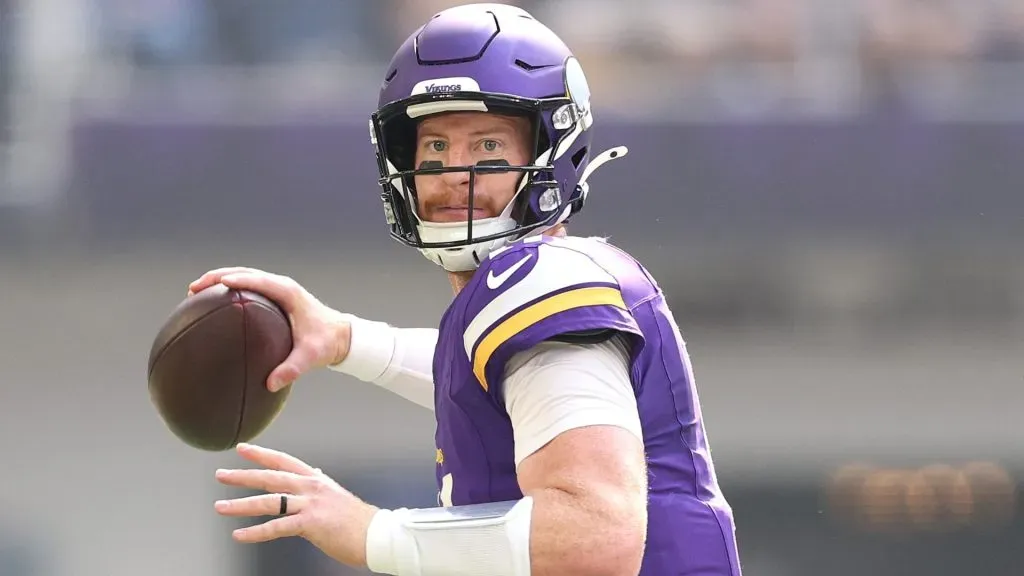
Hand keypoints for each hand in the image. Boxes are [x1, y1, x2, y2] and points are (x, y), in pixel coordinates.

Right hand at [188, 267, 350, 390]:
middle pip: (245, 273)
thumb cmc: (326, 344)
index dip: (239, 280)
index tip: (219, 284)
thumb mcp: (311, 357)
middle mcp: (282, 286)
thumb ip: (292, 369)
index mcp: (288, 293)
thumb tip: (270, 384)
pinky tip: (212, 304)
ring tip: (194, 291)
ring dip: (219, 280)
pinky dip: (229, 290)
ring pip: (244, 277)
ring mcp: (278, 289)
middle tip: (193, 288)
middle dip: (217, 277)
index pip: (259, 281)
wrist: (341, 336)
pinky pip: (248, 287)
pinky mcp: (275, 296)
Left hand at [214, 443, 378, 568]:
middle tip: (221, 474)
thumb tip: (317, 473)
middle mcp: (311, 487)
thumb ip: (322, 484)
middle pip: (270, 477)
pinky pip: (276, 527)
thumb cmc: (357, 519)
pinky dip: (255, 532)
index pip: (283, 461)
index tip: (242, 449)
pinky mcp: (310, 523)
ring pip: (269, 501)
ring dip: (241, 504)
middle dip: (243, 475)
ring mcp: (310, 504)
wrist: (375, 534)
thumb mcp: (336, 494)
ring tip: (221, 506)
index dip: (261, 454)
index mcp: (316, 479)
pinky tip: (240, 535)